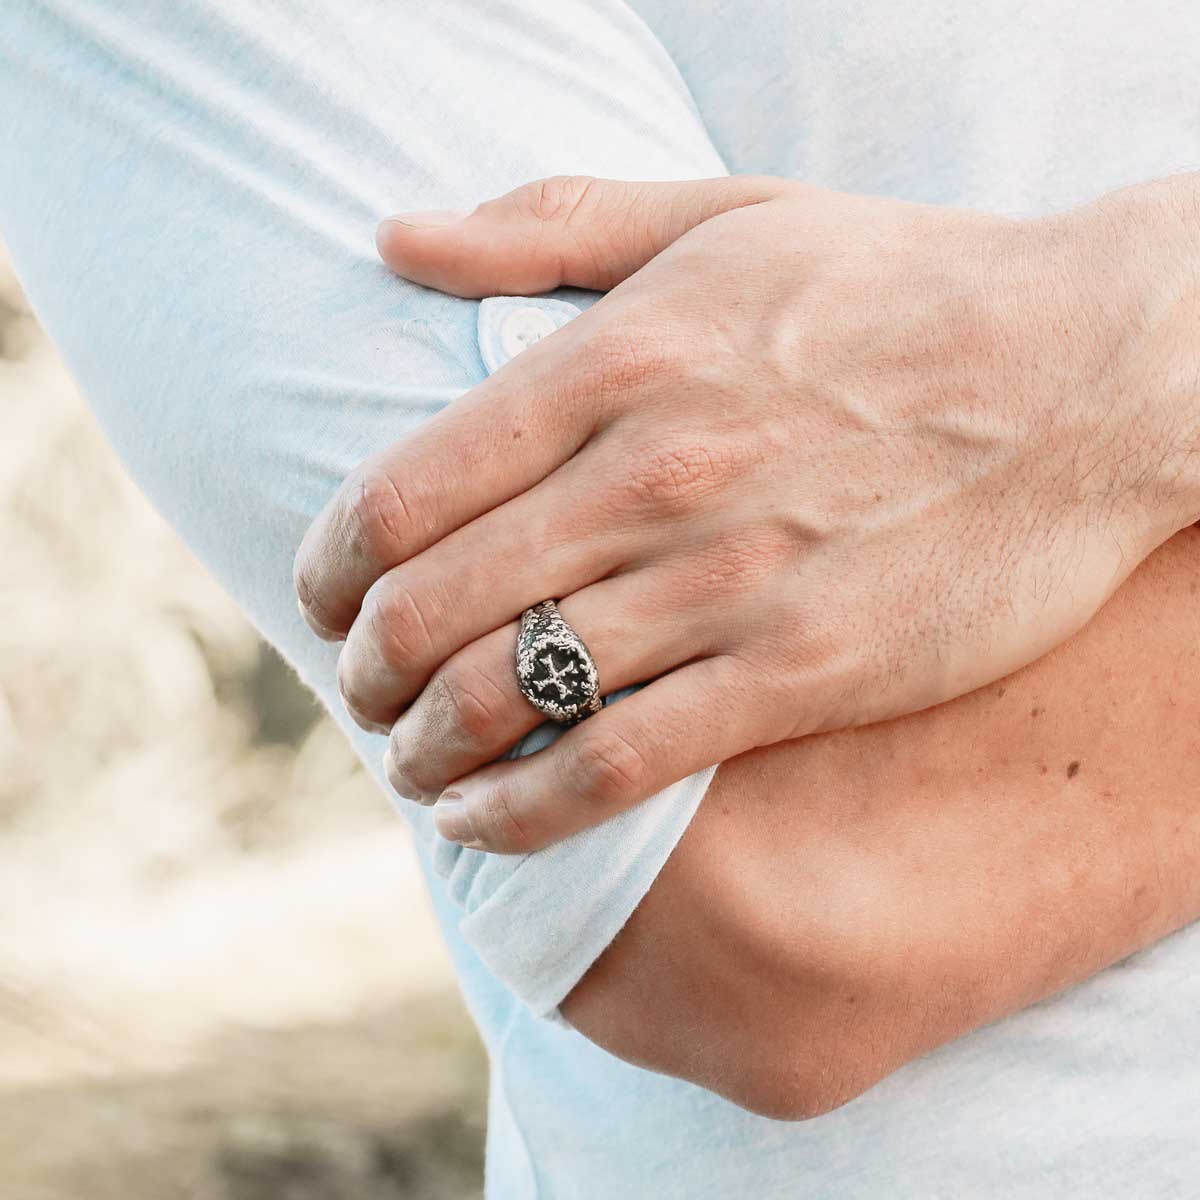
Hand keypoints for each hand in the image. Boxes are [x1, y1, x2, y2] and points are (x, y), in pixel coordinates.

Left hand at [294, 174, 1199, 852]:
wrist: (1084, 375)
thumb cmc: (894, 287)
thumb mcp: (719, 216)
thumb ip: (544, 225)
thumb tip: (392, 237)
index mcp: (617, 361)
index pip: (402, 490)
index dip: (329, 564)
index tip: (321, 595)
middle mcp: (652, 477)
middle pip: (433, 607)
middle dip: (361, 669)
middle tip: (354, 689)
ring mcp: (727, 584)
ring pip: (511, 697)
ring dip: (425, 749)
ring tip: (405, 761)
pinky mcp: (800, 672)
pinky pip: (620, 766)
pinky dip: (525, 810)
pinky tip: (481, 820)